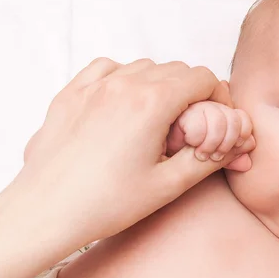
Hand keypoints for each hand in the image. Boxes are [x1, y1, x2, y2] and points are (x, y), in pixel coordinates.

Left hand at [22, 58, 254, 244]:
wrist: (47, 211)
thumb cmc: (105, 203)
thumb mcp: (168, 185)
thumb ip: (207, 159)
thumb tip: (232, 145)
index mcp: (151, 104)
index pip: (201, 78)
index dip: (217, 96)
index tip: (216, 116)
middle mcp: (123, 85)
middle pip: (176, 69)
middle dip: (192, 92)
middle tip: (191, 123)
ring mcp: (93, 87)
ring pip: (143, 66)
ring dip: (160, 84)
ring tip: (158, 118)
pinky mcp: (71, 94)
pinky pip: (107, 67)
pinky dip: (124, 77)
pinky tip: (125, 102)